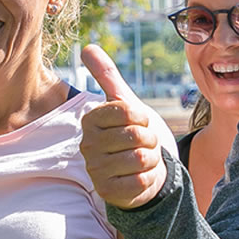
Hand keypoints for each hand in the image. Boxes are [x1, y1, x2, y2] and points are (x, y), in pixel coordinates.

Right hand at [80, 44, 168, 208]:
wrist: (143, 171)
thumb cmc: (134, 135)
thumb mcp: (125, 104)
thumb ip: (107, 76)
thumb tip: (87, 47)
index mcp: (90, 120)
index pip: (128, 111)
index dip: (143, 117)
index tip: (139, 123)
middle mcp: (87, 145)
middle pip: (137, 135)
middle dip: (150, 139)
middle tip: (144, 144)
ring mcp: (95, 170)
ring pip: (140, 158)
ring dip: (151, 159)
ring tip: (142, 160)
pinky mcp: (107, 192)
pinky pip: (141, 180)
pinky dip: (148, 177)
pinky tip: (140, 176)